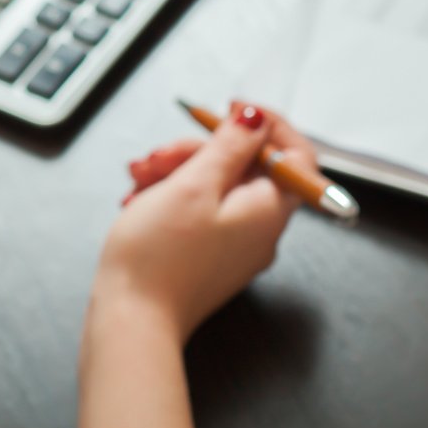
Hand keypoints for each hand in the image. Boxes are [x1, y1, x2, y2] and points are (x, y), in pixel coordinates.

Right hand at [92, 102, 317, 341]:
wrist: (132, 318)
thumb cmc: (161, 252)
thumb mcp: (195, 183)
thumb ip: (231, 145)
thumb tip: (256, 118)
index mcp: (269, 210)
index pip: (295, 156)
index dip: (267, 126)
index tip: (229, 110)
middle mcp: (260, 230)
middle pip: (245, 168)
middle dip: (198, 151)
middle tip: (159, 155)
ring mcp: (234, 245)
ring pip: (215, 187)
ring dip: (175, 172)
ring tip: (137, 178)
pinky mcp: (208, 256)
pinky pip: (199, 211)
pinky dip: (170, 196)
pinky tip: (137, 199)